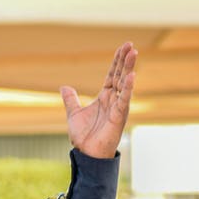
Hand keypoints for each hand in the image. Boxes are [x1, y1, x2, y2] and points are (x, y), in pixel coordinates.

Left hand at [60, 42, 136, 159]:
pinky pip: (124, 100)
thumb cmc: (83, 137)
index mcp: (104, 97)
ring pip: (125, 84)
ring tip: (134, 53)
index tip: (123, 47)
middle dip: (125, 60)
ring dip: (129, 68)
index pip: (112, 74)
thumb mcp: (74, 113)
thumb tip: (64, 87)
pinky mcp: (119, 116)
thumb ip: (71, 100)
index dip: (117, 61)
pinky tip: (132, 76)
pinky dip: (128, 88)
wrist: (86, 154)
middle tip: (130, 44)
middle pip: (120, 75)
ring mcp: (118, 107)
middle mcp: (113, 100)